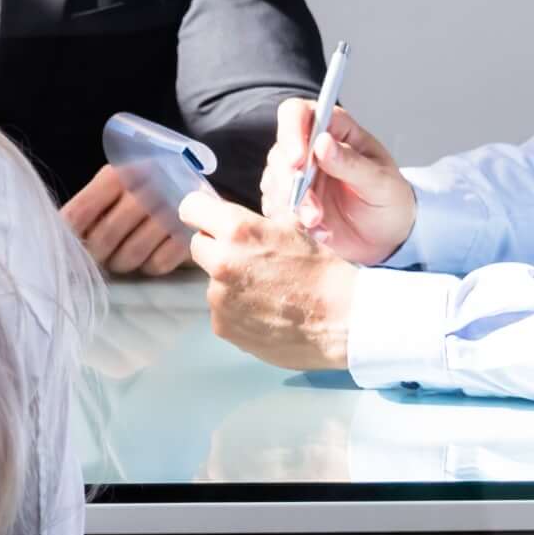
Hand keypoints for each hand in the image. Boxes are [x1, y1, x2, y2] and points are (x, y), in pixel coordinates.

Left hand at [57, 162, 193, 278]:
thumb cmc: (147, 192)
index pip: (80, 211)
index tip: (67, 250)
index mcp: (119, 174)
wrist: (202, 194)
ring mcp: (170, 211)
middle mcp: (145, 188)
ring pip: (130, 255)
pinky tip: (152, 255)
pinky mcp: (189, 234)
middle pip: (104, 237)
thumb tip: (61, 241)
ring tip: (123, 258)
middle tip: (99, 258)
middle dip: (96, 256)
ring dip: (121, 264)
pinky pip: (156, 265)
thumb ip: (90, 207)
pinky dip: (149, 267)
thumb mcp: (117, 188)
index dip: (69, 237)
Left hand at [178, 189, 362, 372]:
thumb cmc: (323, 273)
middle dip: (217, 249)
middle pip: (198, 246)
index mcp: (237, 230)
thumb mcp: (292, 229)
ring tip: (266, 292)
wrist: (342, 320)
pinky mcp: (223, 326)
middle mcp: (221, 262)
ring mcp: (219, 298)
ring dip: (230, 283)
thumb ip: (255, 223)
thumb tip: (234, 221)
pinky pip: (221, 310)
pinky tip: (266, 312)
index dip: (202, 213)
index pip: (191, 208)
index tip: (211, 221)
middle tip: (247, 259)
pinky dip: (237, 310)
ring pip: (211, 281)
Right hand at [267, 98, 418, 266]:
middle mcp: (310, 148)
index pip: (298, 113)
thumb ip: (351, 163)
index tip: (299, 160)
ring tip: (319, 221)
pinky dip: (292, 220)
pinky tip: (318, 229)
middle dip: (291, 181)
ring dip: (294, 205)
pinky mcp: (289, 200)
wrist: (386, 237)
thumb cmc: (389, 200)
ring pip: (274, 181)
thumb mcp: (380, 182)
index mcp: (335, 130)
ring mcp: (296, 175)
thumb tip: (323, 142)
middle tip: (313, 209)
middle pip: (280, 152)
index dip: (292, 131)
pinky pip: (275, 206)